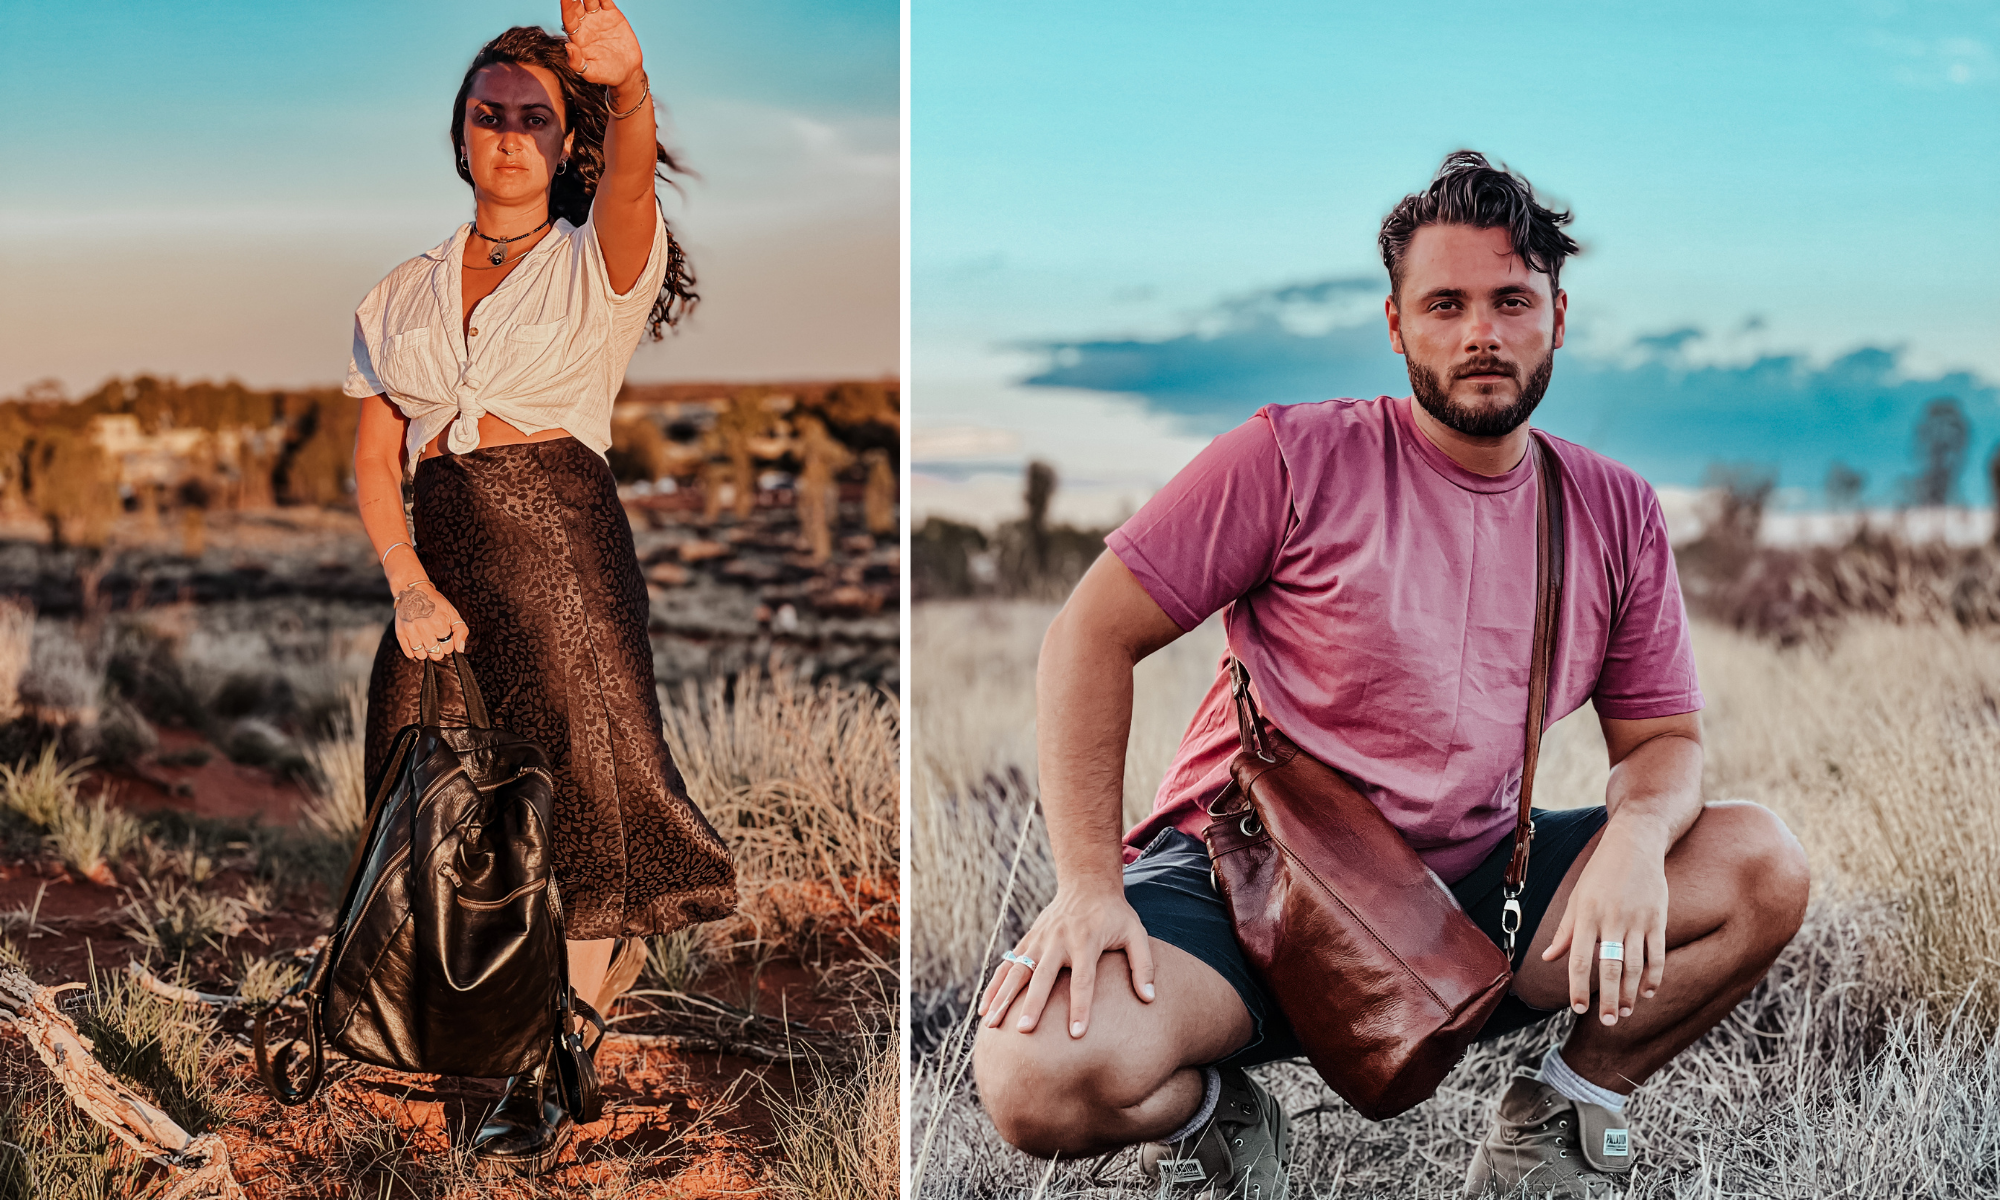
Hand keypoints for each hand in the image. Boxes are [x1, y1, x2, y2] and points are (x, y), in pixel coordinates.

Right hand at [394, 582, 467, 661]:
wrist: (412, 591)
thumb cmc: (434, 602)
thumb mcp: (452, 612)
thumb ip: (461, 630)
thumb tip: (460, 649)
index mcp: (440, 625)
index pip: (448, 648)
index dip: (448, 644)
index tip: (444, 637)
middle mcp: (425, 630)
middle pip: (436, 654)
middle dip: (438, 650)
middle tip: (436, 640)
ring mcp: (412, 633)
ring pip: (422, 656)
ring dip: (426, 652)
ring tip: (426, 641)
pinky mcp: (401, 634)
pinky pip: (408, 653)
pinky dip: (413, 652)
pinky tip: (417, 642)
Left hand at [561, 0, 643, 88]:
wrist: (627, 71)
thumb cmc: (606, 74)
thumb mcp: (591, 73)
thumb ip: (577, 62)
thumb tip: (568, 47)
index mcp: (577, 36)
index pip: (568, 18)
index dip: (566, 7)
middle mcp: (585, 24)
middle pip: (576, 5)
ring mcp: (598, 17)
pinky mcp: (611, 14)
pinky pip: (605, 0)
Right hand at [978, 882, 1154, 1039]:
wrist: (1086, 883)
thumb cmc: (1115, 914)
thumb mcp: (1136, 933)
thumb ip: (1144, 965)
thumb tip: (1150, 998)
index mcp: (1086, 940)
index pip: (1083, 979)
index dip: (1080, 1006)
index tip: (1076, 1034)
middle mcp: (1059, 940)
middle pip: (1043, 976)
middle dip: (1033, 1004)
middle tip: (1025, 1031)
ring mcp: (1039, 939)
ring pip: (1017, 971)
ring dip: (1004, 997)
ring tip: (994, 1024)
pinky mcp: (1028, 940)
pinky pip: (1007, 966)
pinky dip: (994, 987)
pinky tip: (985, 1009)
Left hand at [1541, 820, 1668, 1024]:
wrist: (1635, 844)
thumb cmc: (1600, 873)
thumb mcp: (1577, 898)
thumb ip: (1565, 931)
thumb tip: (1547, 958)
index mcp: (1586, 915)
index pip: (1579, 959)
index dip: (1577, 986)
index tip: (1577, 1008)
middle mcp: (1611, 919)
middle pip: (1609, 967)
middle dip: (1609, 999)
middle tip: (1607, 1022)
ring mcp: (1636, 920)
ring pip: (1634, 965)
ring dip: (1631, 993)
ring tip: (1625, 1012)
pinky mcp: (1657, 918)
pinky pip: (1657, 953)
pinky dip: (1654, 976)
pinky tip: (1648, 992)